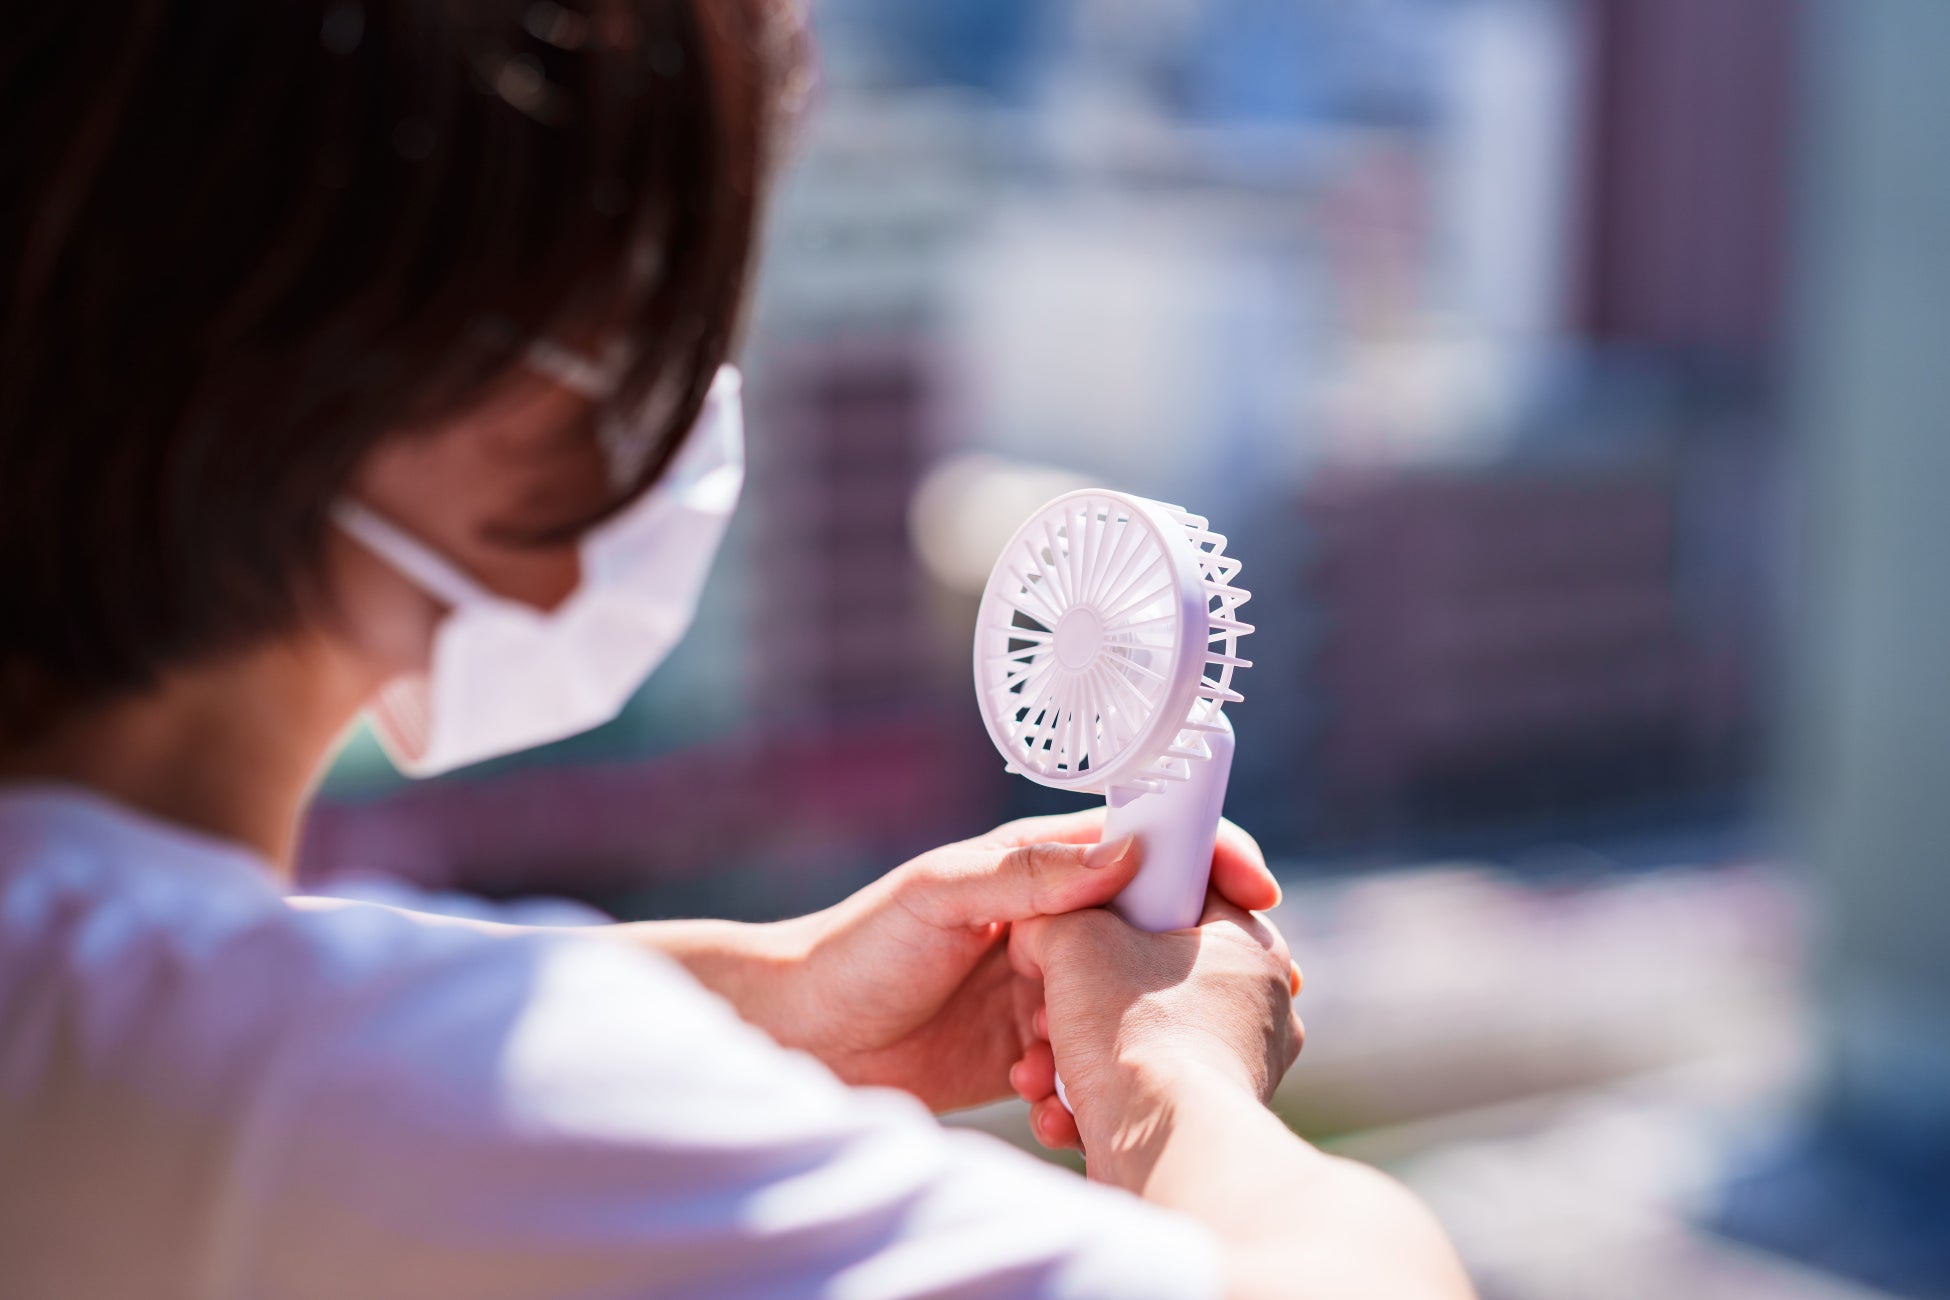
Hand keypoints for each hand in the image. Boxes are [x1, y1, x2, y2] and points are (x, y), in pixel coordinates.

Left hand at [759, 810, 1281, 1113]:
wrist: (802, 1037)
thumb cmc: (856, 949)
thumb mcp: (938, 895)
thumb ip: (1027, 872)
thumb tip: (1129, 850)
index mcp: (1044, 862)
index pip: (1152, 841)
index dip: (1214, 854)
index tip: (1260, 891)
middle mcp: (1060, 919)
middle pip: (1162, 927)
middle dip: (1195, 964)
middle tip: (1219, 1004)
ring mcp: (1053, 986)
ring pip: (1133, 1007)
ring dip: (1124, 1044)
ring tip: (1076, 1073)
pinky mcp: (1037, 1048)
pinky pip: (1092, 1065)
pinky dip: (1084, 1089)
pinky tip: (1045, 1108)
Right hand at [1007, 890, 1304, 1156]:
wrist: (1163, 1151)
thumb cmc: (1135, 1032)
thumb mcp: (1075, 939)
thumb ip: (1054, 915)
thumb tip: (1037, 931)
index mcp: (1249, 942)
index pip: (1188, 887)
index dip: (1124, 893)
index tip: (1082, 913)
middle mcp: (1257, 1003)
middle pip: (1150, 974)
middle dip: (1081, 997)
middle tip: (1046, 1008)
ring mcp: (1238, 1067)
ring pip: (1137, 1041)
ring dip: (1074, 1057)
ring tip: (1040, 1072)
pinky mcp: (1209, 1120)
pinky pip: (1144, 1094)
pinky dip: (1094, 1102)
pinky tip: (1059, 1113)